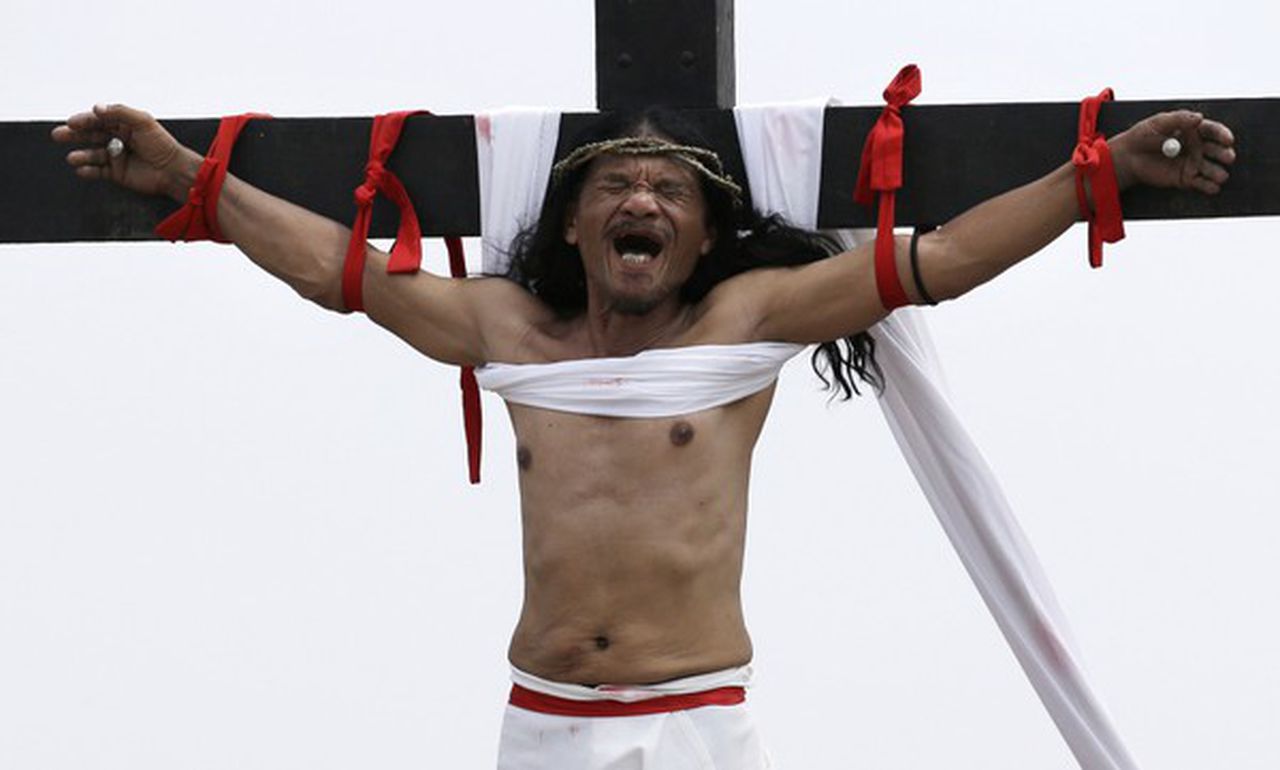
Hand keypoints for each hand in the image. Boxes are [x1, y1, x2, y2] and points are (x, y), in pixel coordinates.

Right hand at [51, 103, 196, 200]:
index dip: (84, 120)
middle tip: (58, 134)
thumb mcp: (143, 121)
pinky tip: (82, 170)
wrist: (174, 171)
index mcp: (124, 125)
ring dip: (81, 155)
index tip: (72, 122)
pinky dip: (89, 171)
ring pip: (92, 154)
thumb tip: (97, 107)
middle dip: (74, 135)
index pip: (99, 120)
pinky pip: (98, 172)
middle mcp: (118, 139)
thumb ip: (120, 112)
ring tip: (73, 158)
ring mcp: (116, 157)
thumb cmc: (163, 145)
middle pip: (90, 135)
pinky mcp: (117, 173)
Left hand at [1110, 110, 1235, 193]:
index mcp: (1193, 131)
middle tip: (1228, 157)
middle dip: (1224, 154)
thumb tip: (1199, 118)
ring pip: (1211, 168)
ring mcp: (1193, 163)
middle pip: (1216, 150)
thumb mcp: (1159, 122)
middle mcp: (1197, 147)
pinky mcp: (1186, 178)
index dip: (1222, 135)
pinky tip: (1213, 187)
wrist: (1128, 156)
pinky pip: (1200, 183)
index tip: (1228, 139)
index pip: (1213, 131)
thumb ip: (1179, 119)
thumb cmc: (1143, 136)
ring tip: (1222, 176)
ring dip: (1218, 172)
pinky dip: (1208, 186)